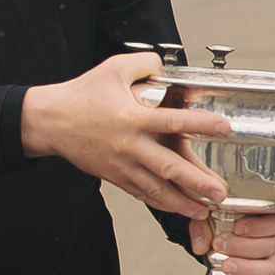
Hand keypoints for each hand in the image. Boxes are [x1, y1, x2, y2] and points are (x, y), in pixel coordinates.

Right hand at [19, 52, 232, 218]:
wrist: (51, 122)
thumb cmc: (83, 94)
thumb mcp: (115, 67)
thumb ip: (146, 64)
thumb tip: (167, 69)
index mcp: (133, 118)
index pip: (172, 121)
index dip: (200, 123)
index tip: (223, 127)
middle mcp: (130, 146)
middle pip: (168, 167)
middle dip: (196, 182)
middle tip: (219, 192)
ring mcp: (122, 166)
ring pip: (156, 189)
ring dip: (182, 202)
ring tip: (204, 210)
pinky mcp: (116, 177)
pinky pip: (142, 194)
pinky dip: (161, 203)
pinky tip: (178, 209)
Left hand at [190, 211, 274, 274]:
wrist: (212, 243)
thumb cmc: (215, 225)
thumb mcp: (207, 220)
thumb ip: (203, 228)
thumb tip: (200, 246)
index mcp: (264, 221)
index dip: (258, 226)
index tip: (236, 228)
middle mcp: (270, 240)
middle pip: (269, 245)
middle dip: (242, 247)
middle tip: (219, 245)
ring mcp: (267, 261)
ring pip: (269, 266)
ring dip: (247, 267)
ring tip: (226, 266)